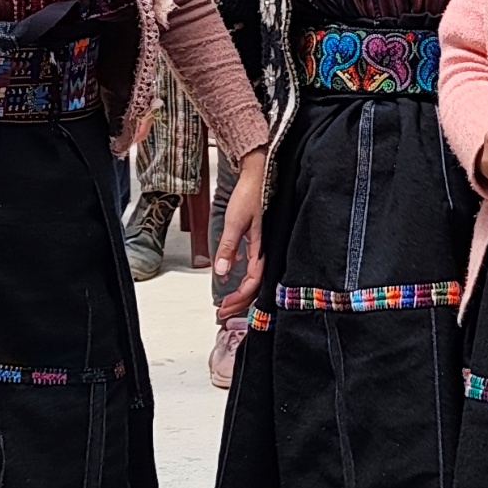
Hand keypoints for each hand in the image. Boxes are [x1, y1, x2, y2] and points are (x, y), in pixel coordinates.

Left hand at [211, 151, 267, 317]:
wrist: (257, 174)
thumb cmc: (249, 195)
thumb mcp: (234, 222)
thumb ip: (228, 247)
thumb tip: (222, 271)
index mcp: (261, 248)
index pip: (252, 282)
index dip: (238, 299)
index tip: (223, 308)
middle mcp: (264, 250)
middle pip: (255, 285)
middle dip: (239, 302)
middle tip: (222, 313)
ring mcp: (262, 246)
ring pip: (255, 277)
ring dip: (242, 292)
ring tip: (228, 302)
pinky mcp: (259, 240)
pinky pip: (254, 265)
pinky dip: (244, 278)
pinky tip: (234, 276)